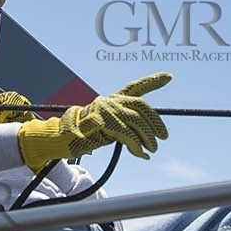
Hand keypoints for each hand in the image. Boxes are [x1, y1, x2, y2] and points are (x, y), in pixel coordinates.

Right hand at [15, 72, 170, 170]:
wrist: (60, 139)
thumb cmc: (85, 135)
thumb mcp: (108, 129)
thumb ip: (125, 126)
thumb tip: (148, 136)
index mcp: (112, 100)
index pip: (135, 87)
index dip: (153, 81)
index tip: (169, 76)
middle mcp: (109, 101)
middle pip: (140, 106)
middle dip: (156, 122)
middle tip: (164, 137)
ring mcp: (104, 110)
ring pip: (135, 120)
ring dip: (148, 138)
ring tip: (153, 150)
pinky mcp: (100, 122)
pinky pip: (125, 134)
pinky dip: (136, 146)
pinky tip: (141, 154)